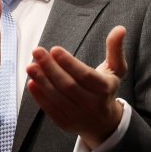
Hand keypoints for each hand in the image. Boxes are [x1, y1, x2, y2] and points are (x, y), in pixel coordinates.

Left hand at [26, 26, 127, 148]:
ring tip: (30, 66)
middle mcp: (92, 104)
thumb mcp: (116, 69)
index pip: (85, 76)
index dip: (69, 63)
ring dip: (42, 81)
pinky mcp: (65, 123)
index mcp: (105, 89)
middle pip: (68, 85)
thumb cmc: (106, 89)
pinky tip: (31, 82)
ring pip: (57, 97)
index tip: (54, 49)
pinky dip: (39, 96)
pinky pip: (50, 109)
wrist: (103, 122)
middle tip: (37, 51)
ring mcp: (78, 115)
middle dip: (50, 68)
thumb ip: (115, 49)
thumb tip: (120, 28)